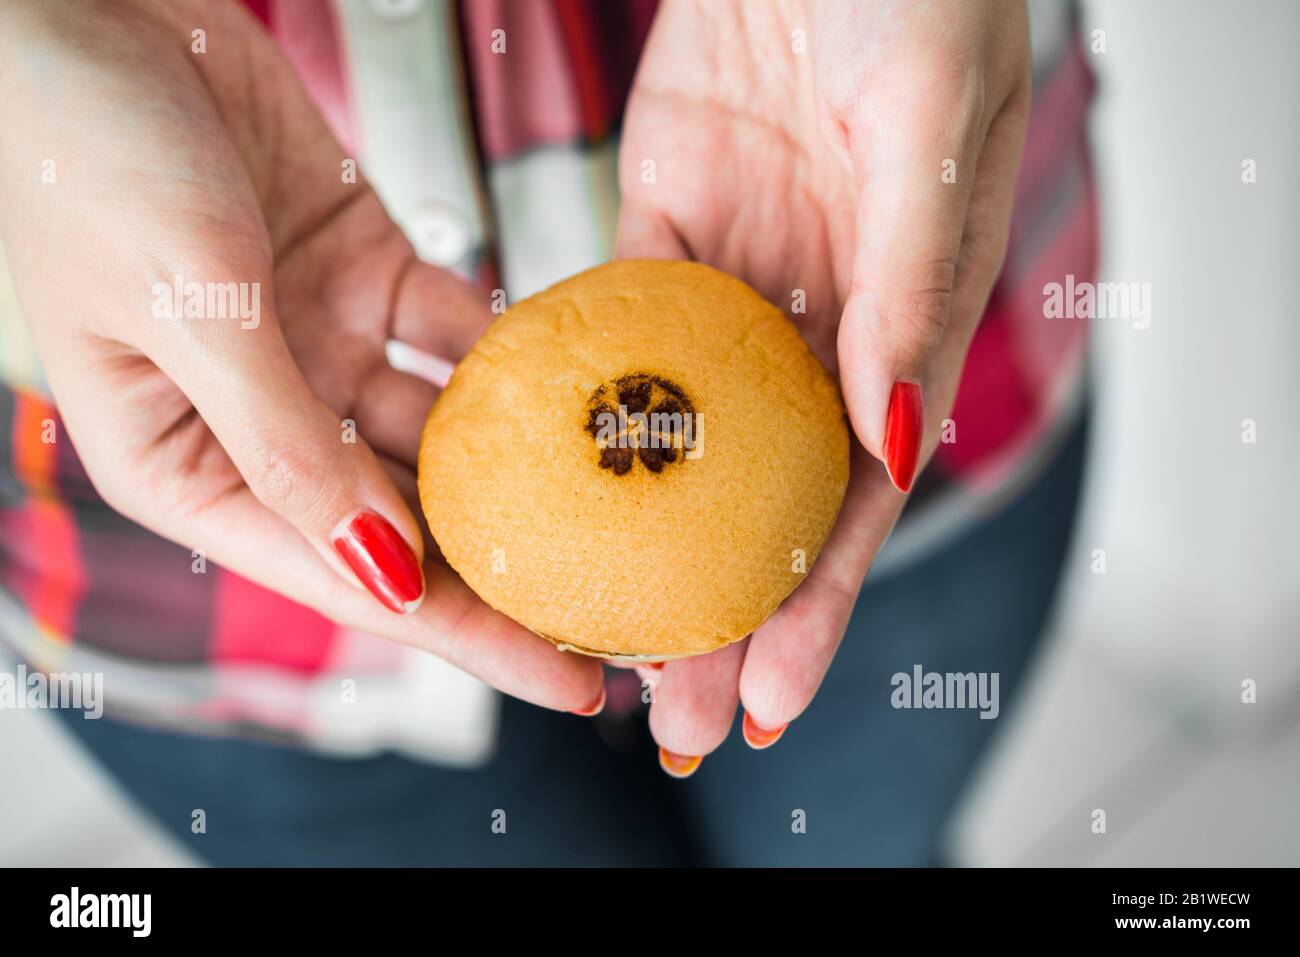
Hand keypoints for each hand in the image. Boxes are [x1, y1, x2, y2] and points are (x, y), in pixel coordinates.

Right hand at [0, 0, 602, 711]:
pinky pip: (451, 330)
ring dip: (524, 466)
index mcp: (186, 465)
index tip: (570, 683)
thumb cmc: (87, 156)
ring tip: (624, 508)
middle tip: (622, 606)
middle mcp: (258, 421)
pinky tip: (578, 382)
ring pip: (440, 433)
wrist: (88, 6)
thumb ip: (289, 448)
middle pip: (407, 519)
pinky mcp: (360, 273)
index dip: (467, 637)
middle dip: (510, 567)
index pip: (351, 576)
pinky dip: (508, 354)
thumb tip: (389, 574)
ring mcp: (315, 346)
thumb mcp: (192, 313)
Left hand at [617, 0, 1030, 767]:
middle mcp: (822, 325)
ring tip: (594, 632)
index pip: (858, 495)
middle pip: (761, 494)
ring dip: (640, 539)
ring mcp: (735, 288)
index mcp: (908, 321)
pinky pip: (615, 337)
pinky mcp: (660, 233)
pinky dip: (584, 412)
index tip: (769, 697)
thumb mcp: (926, 139)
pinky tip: (544, 485)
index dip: (817, 604)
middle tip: (668, 709)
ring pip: (683, 441)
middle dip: (719, 607)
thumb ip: (916, 289)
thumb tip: (897, 443)